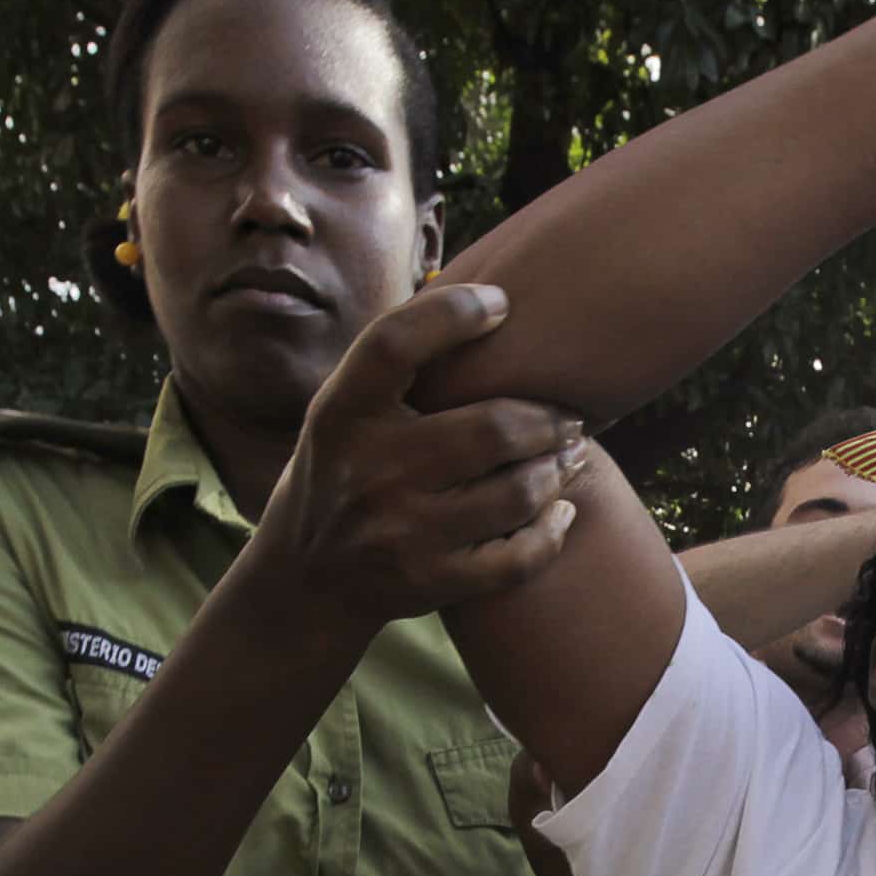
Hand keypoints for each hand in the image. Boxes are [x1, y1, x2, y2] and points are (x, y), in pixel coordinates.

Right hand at [238, 282, 588, 633]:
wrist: (305, 579)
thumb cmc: (343, 471)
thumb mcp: (341, 411)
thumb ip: (393, 364)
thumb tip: (481, 293)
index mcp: (342, 413)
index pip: (395, 344)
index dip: (452, 312)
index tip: (501, 304)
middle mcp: (368, 470)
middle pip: (489, 429)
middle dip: (547, 419)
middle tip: (569, 416)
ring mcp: (399, 532)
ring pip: (515, 494)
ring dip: (557, 471)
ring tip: (569, 456)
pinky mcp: (427, 582)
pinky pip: (516, 558)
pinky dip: (551, 532)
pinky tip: (560, 510)